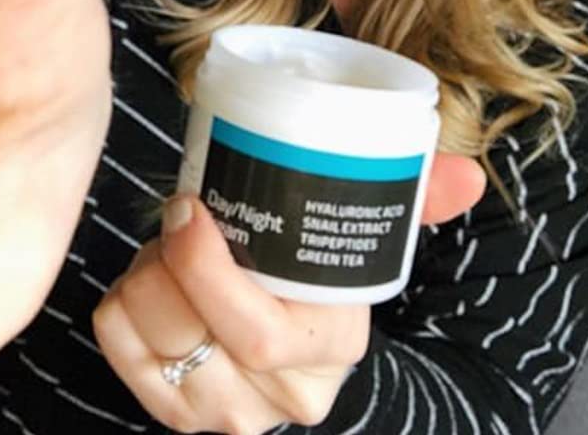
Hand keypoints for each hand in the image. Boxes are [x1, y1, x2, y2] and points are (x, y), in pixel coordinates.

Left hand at [93, 153, 485, 432]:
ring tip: (175, 246)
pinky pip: (118, 345)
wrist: (292, 338)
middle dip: (169, 262)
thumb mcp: (365, 238)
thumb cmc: (319, 277)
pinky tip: (155, 278)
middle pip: (194, 333)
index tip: (190, 205)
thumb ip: (412, 199)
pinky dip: (122, 299)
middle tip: (179, 212)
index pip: (258, 333)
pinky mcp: (172, 410)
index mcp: (331, 347)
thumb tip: (469, 175)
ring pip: (150, 334)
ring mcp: (222, 412)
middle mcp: (279, 398)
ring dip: (148, 273)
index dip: (207, 268)